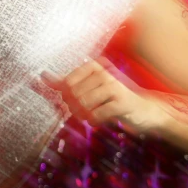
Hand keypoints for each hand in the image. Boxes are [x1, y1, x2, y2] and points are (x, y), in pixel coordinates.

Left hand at [40, 55, 160, 134]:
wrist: (145, 110)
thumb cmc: (113, 98)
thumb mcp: (89, 88)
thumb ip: (65, 83)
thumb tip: (42, 75)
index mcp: (94, 66)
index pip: (67, 83)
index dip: (67, 97)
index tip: (75, 102)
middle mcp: (103, 73)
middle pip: (73, 95)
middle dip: (74, 108)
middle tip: (83, 113)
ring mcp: (114, 86)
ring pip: (83, 104)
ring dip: (84, 116)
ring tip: (90, 117)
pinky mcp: (122, 102)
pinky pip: (96, 115)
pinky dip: (94, 121)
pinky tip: (99, 120)